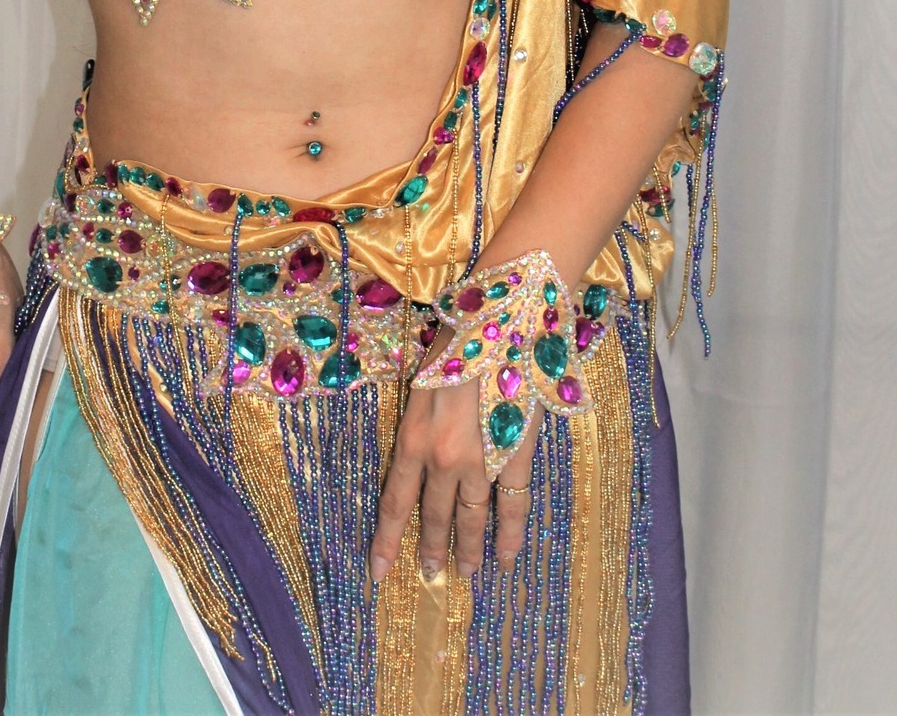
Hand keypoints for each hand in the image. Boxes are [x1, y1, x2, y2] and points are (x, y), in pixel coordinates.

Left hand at [369, 328, 540, 583]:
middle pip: (434, 515)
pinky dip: (509, 534)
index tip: (379, 573)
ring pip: (471, 517)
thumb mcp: (421, 382)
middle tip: (430, 574)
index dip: (386, 540)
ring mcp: (483, 463)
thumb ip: (420, 421)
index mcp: (413, 438)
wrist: (501, 321)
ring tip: (467, 573)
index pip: (395, 502)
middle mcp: (443, 459)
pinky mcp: (517, 457)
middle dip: (431, 548)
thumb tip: (420, 444)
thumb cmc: (456, 340)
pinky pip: (513, 506)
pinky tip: (507, 558)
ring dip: (468, 548)